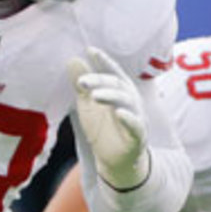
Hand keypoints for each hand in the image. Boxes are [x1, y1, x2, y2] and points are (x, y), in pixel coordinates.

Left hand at [69, 46, 149, 189]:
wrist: (113, 161)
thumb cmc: (102, 130)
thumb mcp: (87, 106)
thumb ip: (82, 85)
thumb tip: (72, 59)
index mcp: (119, 91)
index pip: (111, 72)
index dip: (103, 61)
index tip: (90, 50)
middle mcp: (130, 101)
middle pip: (117, 86)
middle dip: (100, 81)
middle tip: (81, 81)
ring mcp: (136, 118)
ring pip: (127, 102)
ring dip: (111, 96)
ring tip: (95, 95)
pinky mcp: (138, 137)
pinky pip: (136, 126)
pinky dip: (129, 118)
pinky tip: (118, 113)